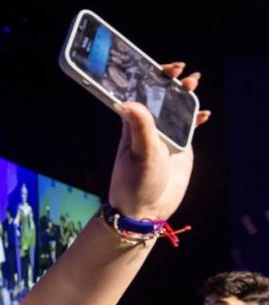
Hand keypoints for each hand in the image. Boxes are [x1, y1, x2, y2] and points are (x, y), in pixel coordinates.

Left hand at [108, 62, 209, 221]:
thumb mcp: (138, 153)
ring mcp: (164, 136)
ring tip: (194, 83)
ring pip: (176, 108)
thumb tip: (127, 101)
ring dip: (186, 94)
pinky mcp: (178, 147)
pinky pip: (189, 126)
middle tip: (185, 74)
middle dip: (172, 81)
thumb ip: (139, 127)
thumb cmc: (135, 182)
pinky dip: (197, 118)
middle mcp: (147, 127)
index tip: (165, 68)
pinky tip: (205, 115)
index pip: (140, 92)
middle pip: (161, 96)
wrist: (147, 209)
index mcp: (132, 124)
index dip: (151, 77)